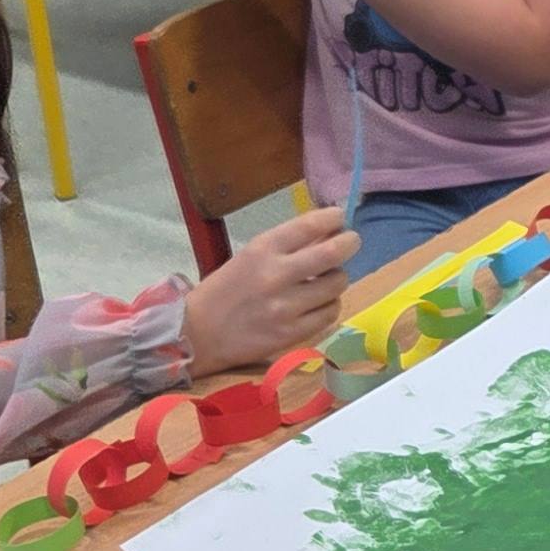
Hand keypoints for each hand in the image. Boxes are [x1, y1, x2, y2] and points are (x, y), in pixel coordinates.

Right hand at [180, 205, 354, 372]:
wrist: (198, 333)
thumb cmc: (225, 290)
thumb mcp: (250, 256)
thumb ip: (286, 246)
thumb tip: (327, 232)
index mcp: (262, 250)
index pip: (309, 225)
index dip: (333, 217)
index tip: (340, 217)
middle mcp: (277, 275)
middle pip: (333, 253)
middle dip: (350, 242)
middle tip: (351, 242)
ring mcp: (287, 307)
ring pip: (337, 284)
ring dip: (338, 277)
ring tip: (327, 278)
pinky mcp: (293, 333)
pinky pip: (330, 312)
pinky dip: (331, 304)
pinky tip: (319, 302)